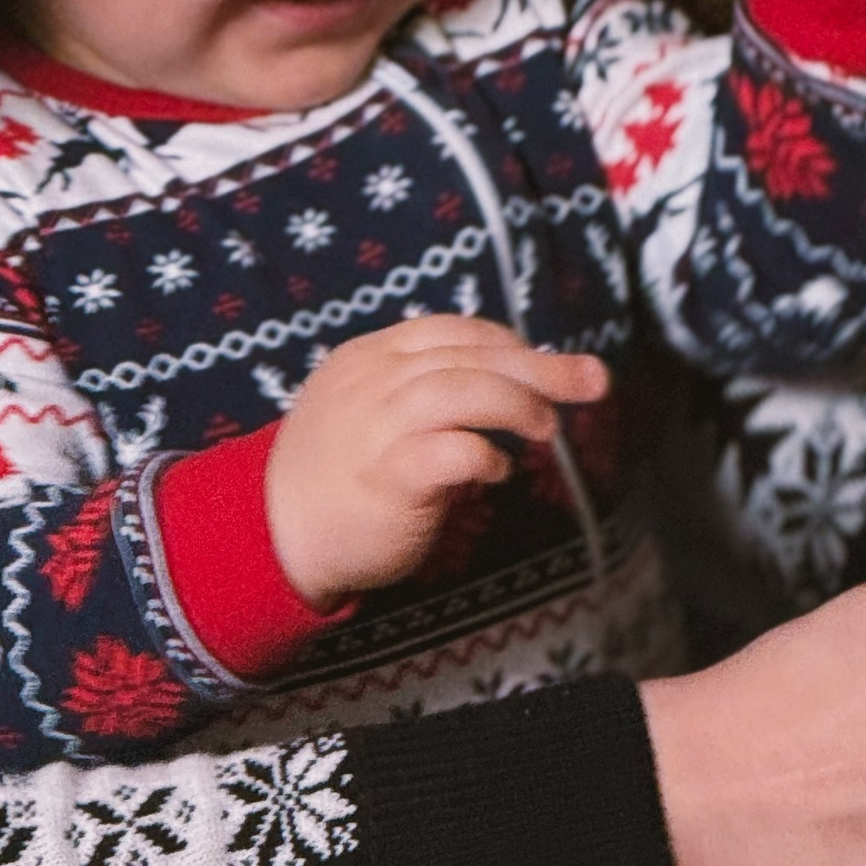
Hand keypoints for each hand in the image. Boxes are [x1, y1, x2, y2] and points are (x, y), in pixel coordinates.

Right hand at [264, 315, 608, 608]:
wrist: (273, 534)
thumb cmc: (333, 477)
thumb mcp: (366, 410)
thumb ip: (418, 391)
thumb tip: (499, 386)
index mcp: (368, 357)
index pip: (452, 330)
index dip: (507, 341)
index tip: (544, 361)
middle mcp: (373, 381)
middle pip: (470, 355)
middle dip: (540, 366)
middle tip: (593, 380)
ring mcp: (377, 425)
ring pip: (463, 388)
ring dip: (518, 404)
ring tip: (548, 429)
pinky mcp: (388, 475)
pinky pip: (450, 450)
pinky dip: (486, 455)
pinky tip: (499, 472)